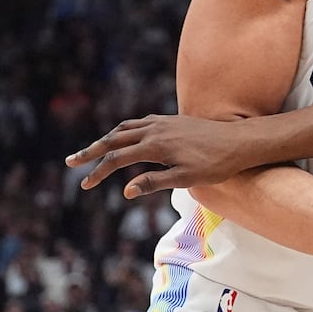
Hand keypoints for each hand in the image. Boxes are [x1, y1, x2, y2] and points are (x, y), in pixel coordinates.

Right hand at [67, 113, 254, 195]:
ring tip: (94, 149)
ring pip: (125, 128)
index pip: (116, 159)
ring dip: (106, 138)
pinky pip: (140, 122)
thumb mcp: (186, 179)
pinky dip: (125, 129)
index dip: (98, 172)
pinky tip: (126, 135)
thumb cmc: (217, 164)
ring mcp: (163, 122)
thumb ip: (155, 182)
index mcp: (154, 146)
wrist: (241, 142)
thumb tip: (126, 191)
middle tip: (71, 161)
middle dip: (91, 151)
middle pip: (113, 139)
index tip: (84, 184)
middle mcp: (154, 130)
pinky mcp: (172, 120)